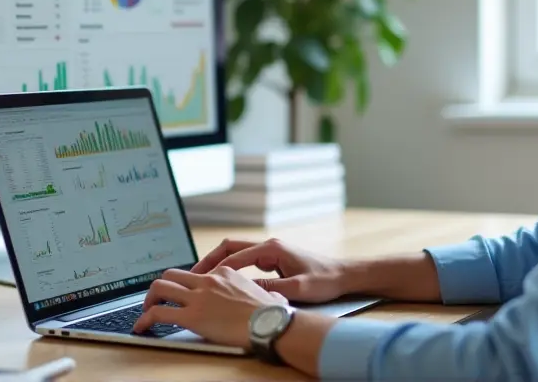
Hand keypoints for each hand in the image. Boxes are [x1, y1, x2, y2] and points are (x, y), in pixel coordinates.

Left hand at [131, 267, 286, 347]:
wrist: (270, 324)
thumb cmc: (272, 313)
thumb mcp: (266, 293)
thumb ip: (262, 292)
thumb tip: (274, 297)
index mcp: (224, 273)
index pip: (195, 274)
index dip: (184, 285)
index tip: (182, 295)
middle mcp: (208, 281)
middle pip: (171, 274)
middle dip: (160, 287)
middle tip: (157, 300)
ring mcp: (198, 298)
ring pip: (160, 288)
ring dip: (148, 299)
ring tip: (145, 311)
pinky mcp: (191, 317)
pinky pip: (158, 314)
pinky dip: (144, 320)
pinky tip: (141, 327)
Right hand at [192, 238, 348, 302]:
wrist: (343, 275)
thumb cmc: (324, 280)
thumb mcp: (297, 289)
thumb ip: (270, 289)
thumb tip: (244, 290)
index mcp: (273, 248)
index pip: (235, 255)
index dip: (216, 268)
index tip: (200, 279)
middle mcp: (269, 245)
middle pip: (231, 247)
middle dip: (211, 259)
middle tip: (194, 274)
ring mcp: (271, 251)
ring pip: (237, 253)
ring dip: (220, 263)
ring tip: (203, 278)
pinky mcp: (274, 259)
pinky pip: (246, 261)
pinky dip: (232, 268)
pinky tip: (225, 282)